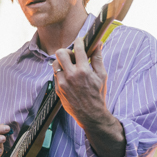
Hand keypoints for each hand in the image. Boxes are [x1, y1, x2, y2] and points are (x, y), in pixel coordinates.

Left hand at [53, 36, 125, 156]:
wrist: (90, 115)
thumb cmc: (98, 95)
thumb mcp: (101, 76)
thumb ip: (98, 58)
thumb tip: (98, 44)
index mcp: (83, 71)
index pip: (78, 48)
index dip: (79, 42)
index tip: (80, 42)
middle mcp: (71, 76)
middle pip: (60, 53)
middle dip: (66, 51)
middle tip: (72, 56)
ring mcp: (62, 83)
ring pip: (55, 64)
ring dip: (61, 62)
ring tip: (70, 67)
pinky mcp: (58, 90)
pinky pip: (55, 75)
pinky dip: (61, 73)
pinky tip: (68, 77)